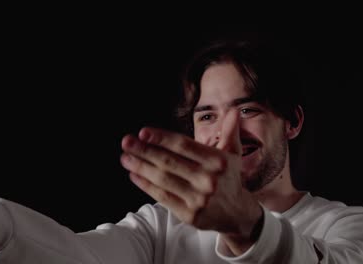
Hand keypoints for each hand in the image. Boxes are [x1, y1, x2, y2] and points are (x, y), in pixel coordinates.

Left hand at [120, 111, 261, 252]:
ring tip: (125, 157)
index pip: (184, 145)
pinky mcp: (189, 214)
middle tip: (127, 141)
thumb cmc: (229, 178)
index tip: (143, 132)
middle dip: (145, 150)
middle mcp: (208, 179)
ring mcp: (198, 198)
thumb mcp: (233, 154)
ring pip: (163, 179)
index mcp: (218, 161)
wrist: (236, 213)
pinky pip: (163, 197)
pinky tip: (134, 175)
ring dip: (140, 167)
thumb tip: (234, 111)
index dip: (162, 138)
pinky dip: (146, 185)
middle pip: (169, 161)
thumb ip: (230, 131)